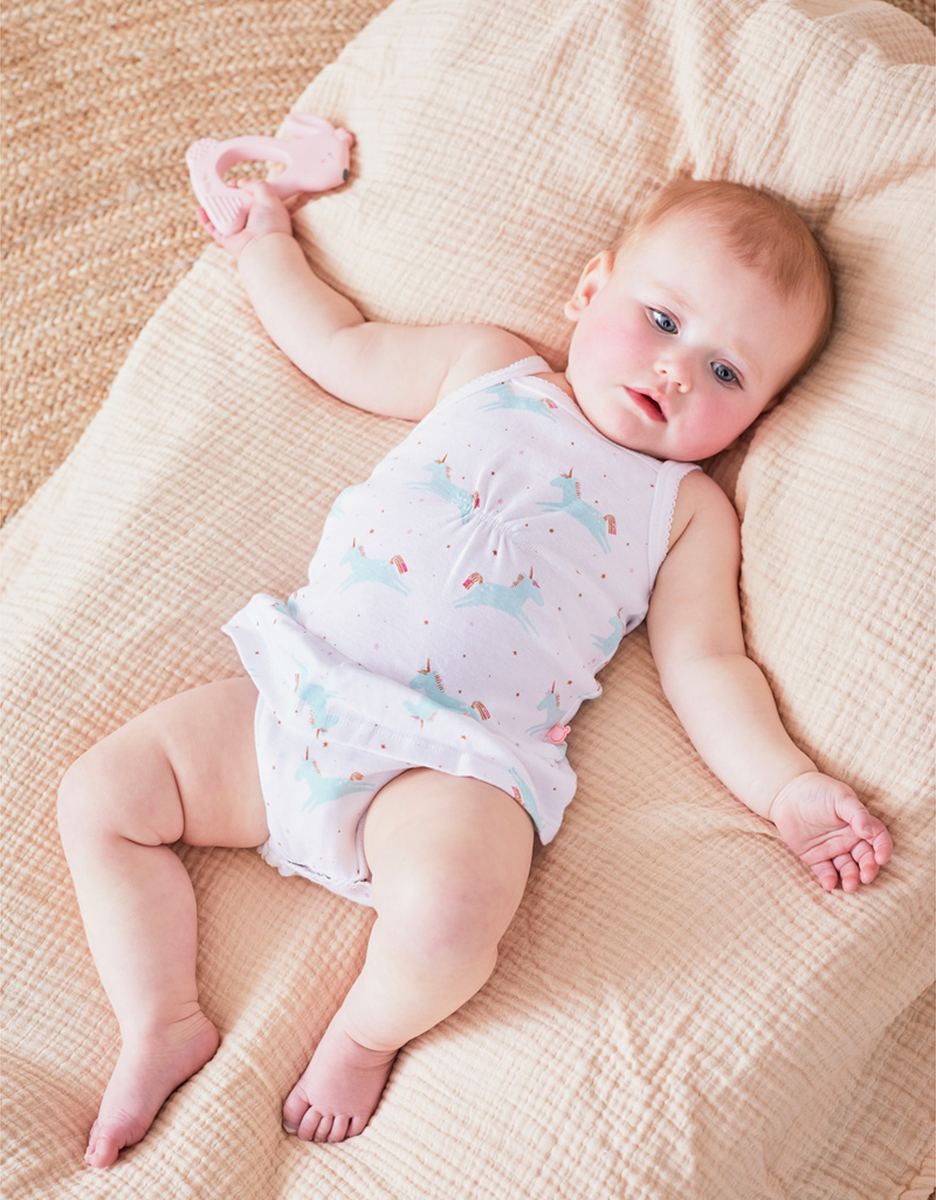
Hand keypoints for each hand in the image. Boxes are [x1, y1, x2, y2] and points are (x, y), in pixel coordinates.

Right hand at [196, 179, 294, 259]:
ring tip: (206, 194)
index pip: (250, 197)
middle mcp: (251, 222)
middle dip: (226, 195)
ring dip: (213, 206)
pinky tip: (200, 210)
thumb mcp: (269, 197)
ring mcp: (239, 232)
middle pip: (235, 205)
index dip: (242, 188)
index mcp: (263, 212)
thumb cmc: (270, 224)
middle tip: (219, 187)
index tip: (235, 183)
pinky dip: (205, 220)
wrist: (264, 247)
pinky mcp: (228, 240)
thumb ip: (258, 185)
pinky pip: (213, 229)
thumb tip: (242, 183)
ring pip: (222, 216)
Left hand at [768, 772, 891, 891]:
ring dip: (851, 878)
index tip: (881, 858)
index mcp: (858, 824)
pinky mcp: (815, 857)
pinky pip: (825, 871)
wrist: (785, 794)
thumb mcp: (840, 798)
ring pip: (847, 868)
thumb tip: (869, 833)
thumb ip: (857, 814)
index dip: (883, 849)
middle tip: (865, 877)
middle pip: (865, 858)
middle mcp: (848, 839)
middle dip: (868, 869)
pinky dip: (829, 879)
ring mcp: (832, 849)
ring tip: (849, 886)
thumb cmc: (816, 791)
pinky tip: (829, 883)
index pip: (877, 838)